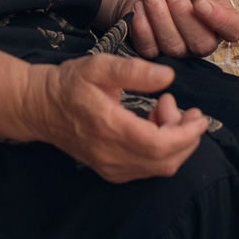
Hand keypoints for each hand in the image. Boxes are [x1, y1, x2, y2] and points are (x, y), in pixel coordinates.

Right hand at [20, 54, 209, 181]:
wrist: (40, 107)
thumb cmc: (70, 84)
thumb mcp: (100, 67)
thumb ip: (134, 71)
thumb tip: (168, 77)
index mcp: (109, 128)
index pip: (160, 145)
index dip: (187, 134)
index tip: (199, 116)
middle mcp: (111, 155)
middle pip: (165, 161)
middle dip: (186, 137)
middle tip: (185, 109)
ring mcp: (110, 167)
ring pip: (159, 168)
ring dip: (175, 142)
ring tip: (166, 110)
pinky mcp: (110, 171)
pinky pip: (147, 169)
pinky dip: (161, 150)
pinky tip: (154, 124)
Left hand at [105, 0, 238, 58]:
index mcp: (224, 19)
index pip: (233, 29)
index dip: (220, 20)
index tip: (200, 3)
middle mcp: (205, 40)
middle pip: (201, 43)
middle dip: (183, 15)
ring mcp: (181, 51)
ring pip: (174, 47)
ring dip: (160, 17)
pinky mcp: (156, 54)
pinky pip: (150, 51)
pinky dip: (142, 29)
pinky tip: (138, 7)